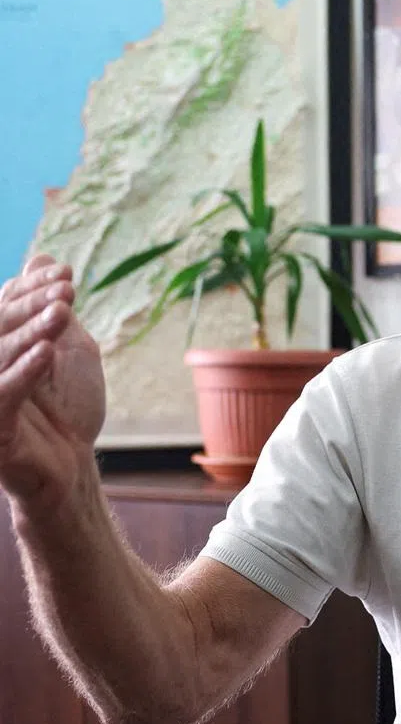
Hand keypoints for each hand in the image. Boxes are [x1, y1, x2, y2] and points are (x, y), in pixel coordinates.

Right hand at [0, 255, 105, 507]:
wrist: (71, 464)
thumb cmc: (69, 408)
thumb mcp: (69, 349)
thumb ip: (51, 309)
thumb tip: (42, 259)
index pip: (5, 307)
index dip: (31, 288)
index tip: (65, 274)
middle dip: (31, 306)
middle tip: (66, 291)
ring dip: (30, 331)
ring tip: (62, 312)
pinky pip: (3, 395)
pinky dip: (23, 372)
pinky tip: (46, 352)